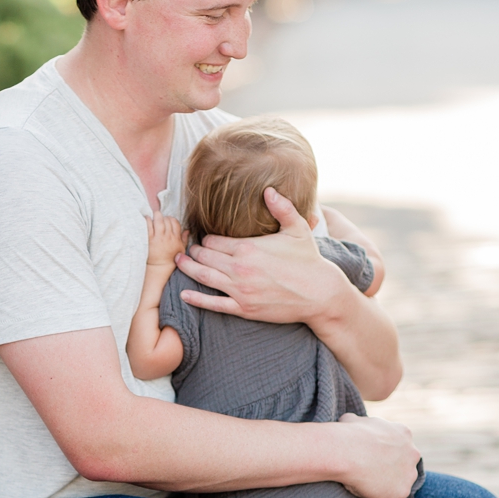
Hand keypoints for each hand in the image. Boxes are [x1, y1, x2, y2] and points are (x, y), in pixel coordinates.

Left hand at [146, 213, 186, 267]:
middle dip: (162, 217)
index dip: (170, 219)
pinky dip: (148, 220)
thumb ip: (184, 239)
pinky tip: (147, 219)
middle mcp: (168, 237)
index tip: (166, 220)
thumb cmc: (170, 259)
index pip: (174, 222)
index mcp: (176, 238)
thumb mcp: (181, 250)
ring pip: (158, 221)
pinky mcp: (149, 239)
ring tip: (153, 216)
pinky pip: (148, 226)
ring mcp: (158, 238)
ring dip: (155, 216)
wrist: (159, 267)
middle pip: (166, 220)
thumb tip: (187, 230)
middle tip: (159, 218)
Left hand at [175, 187, 341, 322]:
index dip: (206, 239)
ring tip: (178, 262)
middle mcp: (239, 268)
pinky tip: (183, 294)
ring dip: (187, 268)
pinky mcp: (243, 308)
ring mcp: (240, 290)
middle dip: (194, 251)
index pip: (213, 241)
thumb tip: (269, 189)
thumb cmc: (309, 260)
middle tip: (186, 248)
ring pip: (203, 276)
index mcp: (248, 248)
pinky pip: (213, 304)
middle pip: (204, 257)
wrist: (320, 293)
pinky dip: (196, 298)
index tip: (203, 238)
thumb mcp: (298, 230)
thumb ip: (282, 208)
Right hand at [334, 412, 419, 497]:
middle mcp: (412, 453)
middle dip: (386, 469)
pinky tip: (355, 491)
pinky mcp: (401, 492)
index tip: (366, 456)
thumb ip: (358, 423)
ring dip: (380, 486)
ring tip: (357, 484)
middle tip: (363, 472)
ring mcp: (409, 473)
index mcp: (403, 433)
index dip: (381, 452)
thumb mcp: (352, 420)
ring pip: (395, 484)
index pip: (397, 446)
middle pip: (402, 465)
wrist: (347, 451)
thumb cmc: (346, 434)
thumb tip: (349, 422)